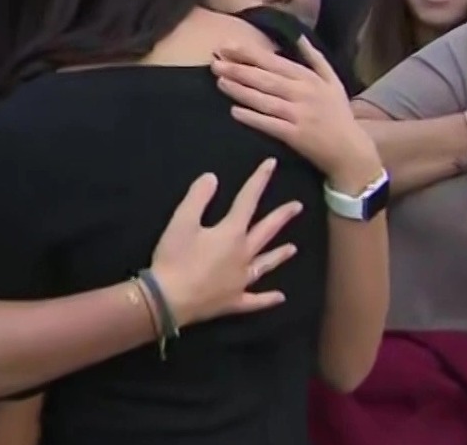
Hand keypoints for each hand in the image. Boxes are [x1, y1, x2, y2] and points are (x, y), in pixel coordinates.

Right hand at [149, 160, 300, 327]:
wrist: (169, 300)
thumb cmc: (175, 258)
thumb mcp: (181, 221)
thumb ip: (198, 197)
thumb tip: (213, 178)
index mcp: (231, 233)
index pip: (248, 200)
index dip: (259, 180)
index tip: (271, 164)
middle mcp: (243, 255)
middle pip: (266, 232)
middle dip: (281, 217)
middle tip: (297, 207)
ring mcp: (241, 280)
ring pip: (265, 264)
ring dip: (279, 255)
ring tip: (293, 248)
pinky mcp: (234, 301)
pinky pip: (256, 300)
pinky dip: (268, 298)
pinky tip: (280, 297)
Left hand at [212, 36, 382, 192]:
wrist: (350, 150)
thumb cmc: (338, 114)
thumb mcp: (332, 81)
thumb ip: (314, 58)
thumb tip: (299, 36)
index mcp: (309, 78)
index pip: (273, 62)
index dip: (249, 53)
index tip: (226, 45)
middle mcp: (303, 93)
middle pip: (265, 79)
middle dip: (238, 69)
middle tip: (215, 62)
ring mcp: (299, 114)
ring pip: (265, 99)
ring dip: (241, 90)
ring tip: (220, 82)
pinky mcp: (295, 135)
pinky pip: (270, 125)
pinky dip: (253, 118)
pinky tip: (234, 112)